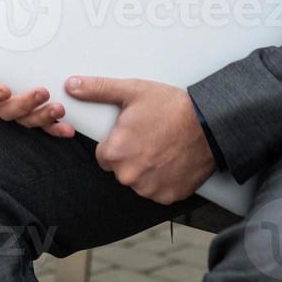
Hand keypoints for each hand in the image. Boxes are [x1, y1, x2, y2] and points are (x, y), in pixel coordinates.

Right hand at [0, 0, 74, 137]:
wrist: (39, 42)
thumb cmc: (8, 37)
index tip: (4, 88)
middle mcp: (2, 98)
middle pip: (5, 111)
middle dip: (23, 105)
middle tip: (42, 91)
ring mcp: (21, 109)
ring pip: (26, 120)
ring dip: (42, 117)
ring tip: (59, 108)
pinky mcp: (40, 114)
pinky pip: (46, 127)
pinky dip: (56, 128)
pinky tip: (68, 128)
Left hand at [66, 75, 215, 204]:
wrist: (209, 124)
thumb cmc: (172, 108)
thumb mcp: (132, 91)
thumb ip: (98, 90)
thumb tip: (72, 85)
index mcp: (115, 153)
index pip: (103, 155)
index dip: (117, 142)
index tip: (132, 133)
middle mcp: (129, 176)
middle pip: (121, 169)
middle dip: (132, 155)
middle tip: (150, 137)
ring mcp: (150, 189)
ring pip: (139, 180)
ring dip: (147, 168)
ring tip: (163, 147)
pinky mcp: (168, 196)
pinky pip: (158, 190)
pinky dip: (163, 178)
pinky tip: (172, 160)